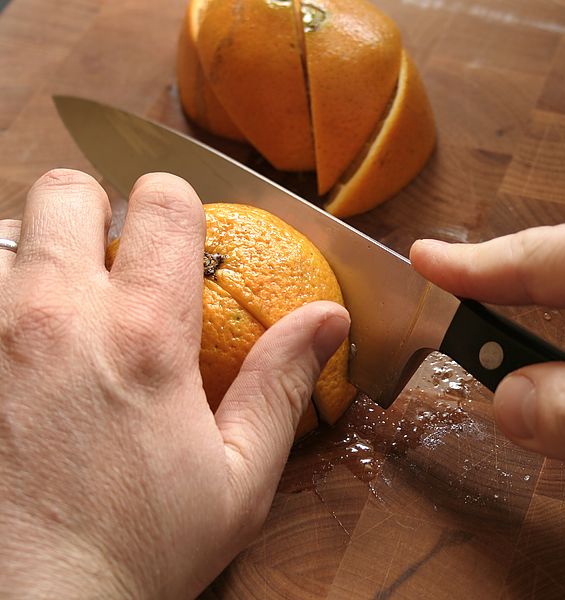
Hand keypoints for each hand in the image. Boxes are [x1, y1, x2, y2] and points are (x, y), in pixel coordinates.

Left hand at [0, 170, 349, 596]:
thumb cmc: (138, 552)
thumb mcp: (240, 478)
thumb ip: (282, 383)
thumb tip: (328, 317)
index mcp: (144, 336)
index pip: (161, 204)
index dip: (176, 207)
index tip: (179, 242)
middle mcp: (54, 317)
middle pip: (63, 190)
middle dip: (92, 212)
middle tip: (108, 264)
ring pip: (1, 236)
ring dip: (34, 259)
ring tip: (56, 319)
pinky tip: (18, 357)